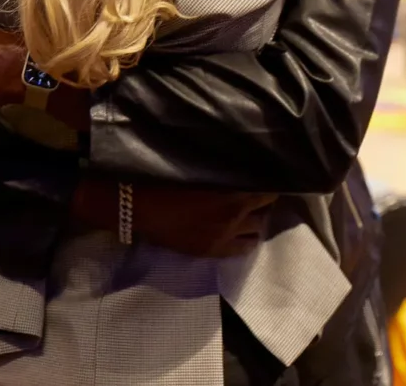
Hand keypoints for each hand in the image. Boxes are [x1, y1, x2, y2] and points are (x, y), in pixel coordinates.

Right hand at [71, 177, 277, 257]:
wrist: (136, 204)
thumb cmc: (163, 175)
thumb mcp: (199, 162)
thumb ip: (224, 162)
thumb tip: (240, 154)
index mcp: (233, 190)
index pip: (269, 188)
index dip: (269, 179)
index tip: (265, 172)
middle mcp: (235, 215)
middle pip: (266, 208)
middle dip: (263, 199)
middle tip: (255, 189)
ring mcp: (224, 236)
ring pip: (257, 230)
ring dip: (255, 218)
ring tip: (248, 210)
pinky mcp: (212, 250)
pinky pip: (242, 248)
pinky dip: (246, 237)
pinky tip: (239, 228)